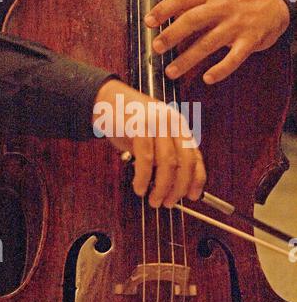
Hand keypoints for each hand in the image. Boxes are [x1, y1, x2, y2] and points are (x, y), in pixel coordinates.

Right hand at [93, 79, 205, 207]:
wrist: (106, 99)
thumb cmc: (128, 121)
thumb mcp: (152, 136)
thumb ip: (164, 154)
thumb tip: (174, 184)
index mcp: (178, 125)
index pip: (195, 155)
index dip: (196, 179)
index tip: (192, 196)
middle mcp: (171, 122)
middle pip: (185, 161)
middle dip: (178, 187)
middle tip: (169, 202)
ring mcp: (156, 123)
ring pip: (167, 162)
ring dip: (162, 187)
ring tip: (153, 200)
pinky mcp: (139, 126)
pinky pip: (146, 159)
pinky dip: (143, 178)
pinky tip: (140, 187)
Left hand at [145, 0, 289, 83]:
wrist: (275, 4)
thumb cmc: (236, 0)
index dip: (164, 9)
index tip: (148, 21)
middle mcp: (222, 8)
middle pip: (194, 19)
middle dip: (173, 34)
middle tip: (156, 48)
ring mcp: (236, 25)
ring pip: (209, 42)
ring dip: (189, 58)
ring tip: (171, 72)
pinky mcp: (249, 41)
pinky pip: (234, 58)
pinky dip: (221, 69)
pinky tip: (208, 79)